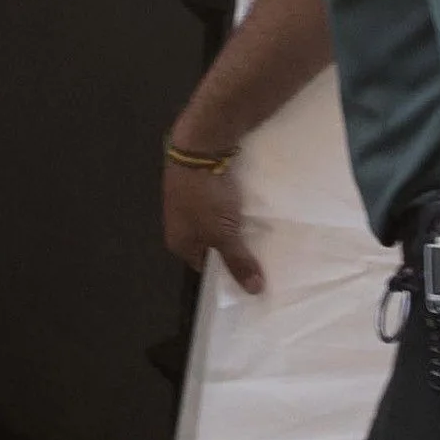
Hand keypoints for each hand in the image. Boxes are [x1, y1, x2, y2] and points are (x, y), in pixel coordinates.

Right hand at [163, 148, 263, 292]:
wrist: (198, 148)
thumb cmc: (205, 198)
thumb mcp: (224, 234)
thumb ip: (237, 261)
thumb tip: (253, 291)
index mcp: (179, 242)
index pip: (203, 267)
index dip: (226, 272)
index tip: (251, 274)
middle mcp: (179, 225)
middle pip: (209, 244)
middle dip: (232, 249)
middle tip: (260, 256)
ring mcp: (187, 202)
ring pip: (215, 223)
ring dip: (233, 228)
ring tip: (259, 234)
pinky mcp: (198, 184)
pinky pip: (218, 205)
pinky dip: (231, 209)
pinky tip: (249, 209)